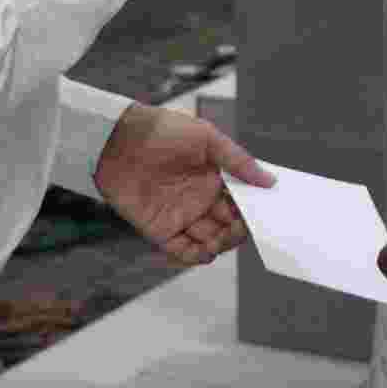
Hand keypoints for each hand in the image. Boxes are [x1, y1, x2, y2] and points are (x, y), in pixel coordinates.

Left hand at [93, 105, 275, 264]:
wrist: (117, 139)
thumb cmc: (163, 130)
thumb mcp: (206, 138)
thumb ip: (237, 161)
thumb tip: (269, 180)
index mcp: (216, 179)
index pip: (242, 203)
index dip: (253, 212)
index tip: (263, 217)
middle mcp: (201, 200)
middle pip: (230, 226)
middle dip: (238, 232)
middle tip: (239, 229)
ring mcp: (182, 216)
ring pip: (211, 241)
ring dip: (220, 245)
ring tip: (219, 240)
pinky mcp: (160, 230)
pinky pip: (183, 251)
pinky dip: (196, 257)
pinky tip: (204, 251)